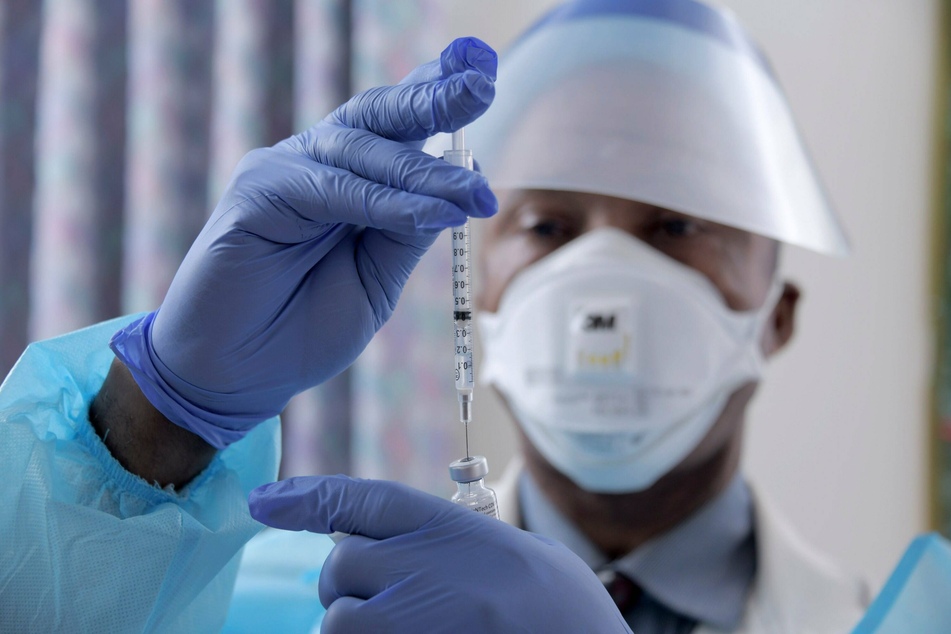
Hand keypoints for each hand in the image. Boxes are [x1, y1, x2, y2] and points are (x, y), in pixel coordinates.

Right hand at [109, 38, 497, 447]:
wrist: (238, 375)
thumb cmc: (303, 326)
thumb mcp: (377, 279)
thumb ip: (408, 231)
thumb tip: (464, 181)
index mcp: (349, 178)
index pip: (397, 126)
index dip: (437, 94)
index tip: (484, 69)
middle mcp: (318, 163)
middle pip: (381, 116)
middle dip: (436, 98)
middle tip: (483, 80)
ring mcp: (284, 172)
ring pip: (364, 150)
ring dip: (426, 170)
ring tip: (476, 193)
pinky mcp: (258, 192)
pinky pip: (335, 189)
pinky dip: (389, 202)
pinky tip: (433, 213)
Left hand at [249, 476, 631, 633]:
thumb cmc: (558, 609)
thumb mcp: (502, 554)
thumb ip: (437, 547)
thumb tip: (373, 552)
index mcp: (450, 528)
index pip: (361, 499)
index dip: (306, 496)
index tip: (263, 501)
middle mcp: (422, 567)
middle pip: (338, 568)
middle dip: (351, 588)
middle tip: (402, 607)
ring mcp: (410, 620)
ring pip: (338, 622)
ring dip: (359, 628)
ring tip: (419, 628)